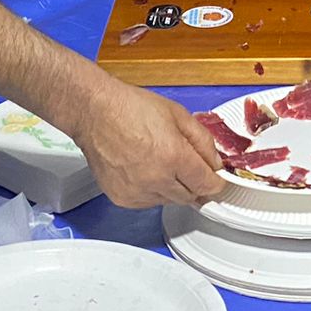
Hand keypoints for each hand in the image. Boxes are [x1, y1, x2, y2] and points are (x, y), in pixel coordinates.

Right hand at [74, 83, 223, 207]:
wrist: (95, 113)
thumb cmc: (132, 108)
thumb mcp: (178, 115)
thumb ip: (203, 141)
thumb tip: (215, 163)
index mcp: (174, 156)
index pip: (207, 185)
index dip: (215, 181)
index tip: (215, 177)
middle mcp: (156, 179)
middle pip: (191, 197)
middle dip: (194, 183)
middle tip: (186, 165)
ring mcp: (138, 192)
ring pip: (170, 201)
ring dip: (172, 188)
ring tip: (159, 162)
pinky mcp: (122, 198)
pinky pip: (148, 203)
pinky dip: (152, 191)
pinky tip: (145, 170)